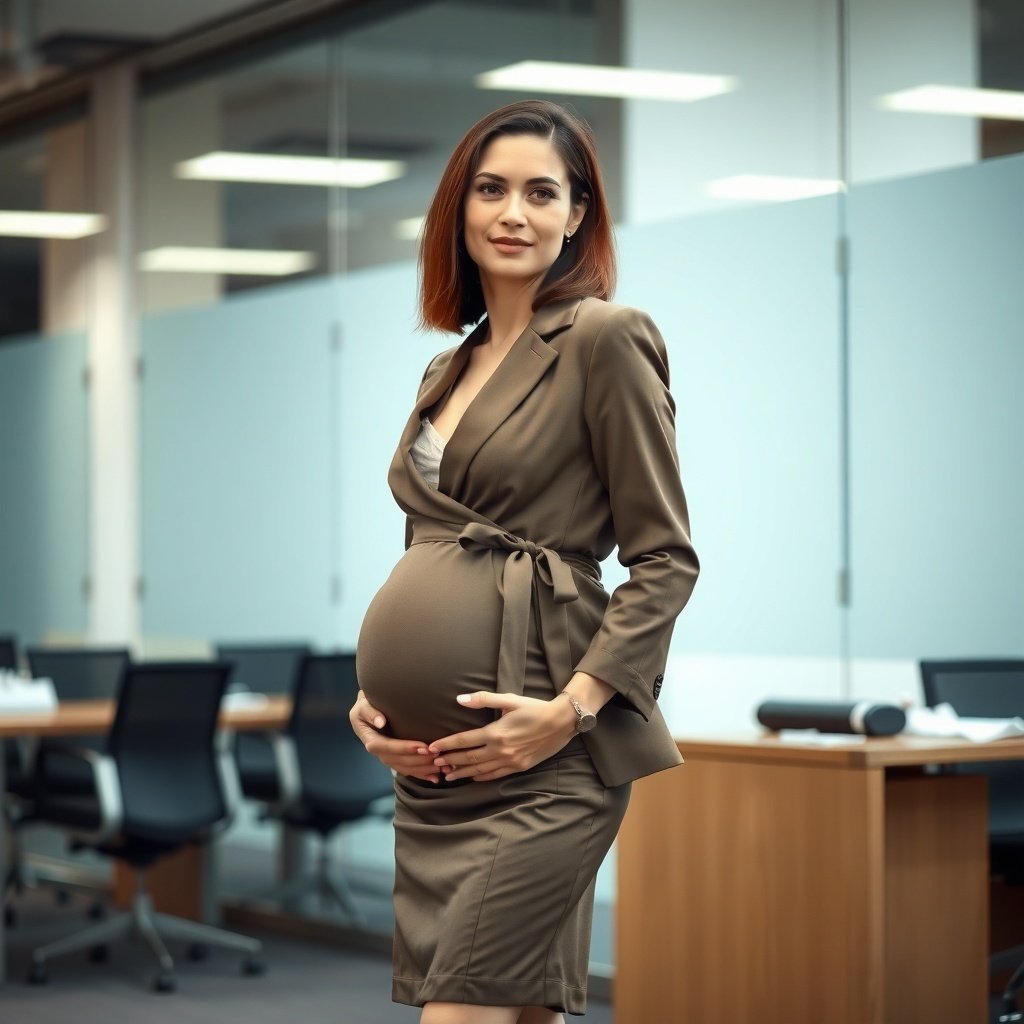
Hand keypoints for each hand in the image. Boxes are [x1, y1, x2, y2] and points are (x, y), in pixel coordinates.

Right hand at [349, 690, 439, 782]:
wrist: (368, 710)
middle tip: (436, 755)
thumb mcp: (362, 705)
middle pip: (398, 761)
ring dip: (422, 769)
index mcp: (371, 739)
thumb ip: (369, 712)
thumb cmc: (367, 705)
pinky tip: (435, 778)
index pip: (386, 747)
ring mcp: (387, 757)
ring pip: (404, 768)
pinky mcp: (395, 759)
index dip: (404, 748)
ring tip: (440, 766)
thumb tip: (380, 722)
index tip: (423, 747)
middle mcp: (379, 752)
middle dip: (418, 760)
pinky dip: (421, 775)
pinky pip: (408, 770)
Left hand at [428, 691, 576, 782]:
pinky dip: (481, 777)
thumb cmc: (534, 708)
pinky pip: (495, 775)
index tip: (431, 747)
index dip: (446, 744)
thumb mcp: (509, 700)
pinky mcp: (519, 767)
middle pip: (468, 758)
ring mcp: (509, 761)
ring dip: (461, 772)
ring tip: (447, 775)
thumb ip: (483, 700)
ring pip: (479, 770)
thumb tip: (460, 699)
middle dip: (449, 761)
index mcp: (495, 732)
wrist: (560, 722)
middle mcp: (500, 750)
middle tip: (434, 763)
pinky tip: (472, 777)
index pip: (464, 741)